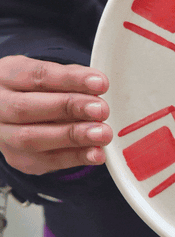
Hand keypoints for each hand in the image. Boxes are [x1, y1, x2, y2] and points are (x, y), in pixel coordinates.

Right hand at [0, 55, 112, 174]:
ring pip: (32, 138)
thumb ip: (70, 79)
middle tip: (101, 110)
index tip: (100, 83)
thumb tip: (98, 86)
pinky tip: (96, 154)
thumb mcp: (48, 76)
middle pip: (27, 108)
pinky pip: (45, 161)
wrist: (13, 117)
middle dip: (68, 108)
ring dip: (72, 136)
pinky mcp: (18, 159)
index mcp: (6, 76)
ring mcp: (4, 136)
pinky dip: (75, 158)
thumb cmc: (37, 91)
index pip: (37, 75)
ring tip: (102, 133)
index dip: (70, 80)